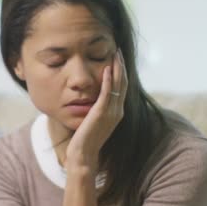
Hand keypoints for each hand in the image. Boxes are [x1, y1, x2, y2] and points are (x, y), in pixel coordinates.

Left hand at [65, 48, 127, 173]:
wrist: (83, 155)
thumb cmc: (85, 140)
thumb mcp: (94, 121)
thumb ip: (97, 109)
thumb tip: (93, 99)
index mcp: (117, 112)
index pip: (122, 87)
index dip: (121, 72)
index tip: (118, 58)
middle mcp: (118, 111)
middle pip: (123, 83)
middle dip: (121, 65)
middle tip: (118, 50)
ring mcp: (111, 113)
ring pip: (118, 85)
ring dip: (117, 68)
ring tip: (115, 54)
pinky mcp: (102, 114)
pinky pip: (107, 93)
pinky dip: (108, 80)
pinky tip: (106, 69)